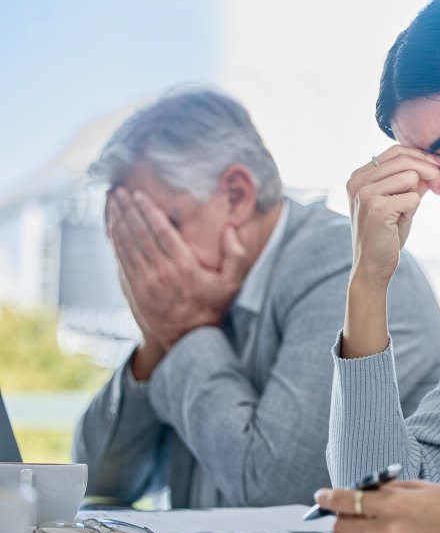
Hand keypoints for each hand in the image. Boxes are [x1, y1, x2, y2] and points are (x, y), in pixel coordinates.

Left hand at [107, 187, 249, 352]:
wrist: (189, 341)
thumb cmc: (212, 309)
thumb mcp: (232, 284)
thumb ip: (235, 255)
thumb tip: (231, 229)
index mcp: (183, 267)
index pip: (161, 232)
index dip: (148, 211)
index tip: (138, 194)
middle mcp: (160, 272)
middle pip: (139, 234)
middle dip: (127, 210)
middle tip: (118, 191)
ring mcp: (144, 282)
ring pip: (126, 245)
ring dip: (117, 221)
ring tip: (111, 203)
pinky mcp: (133, 290)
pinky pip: (121, 260)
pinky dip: (115, 242)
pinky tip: (112, 229)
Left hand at [315, 481, 439, 532]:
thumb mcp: (420, 487)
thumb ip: (387, 489)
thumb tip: (362, 490)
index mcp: (395, 504)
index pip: (346, 502)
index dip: (328, 498)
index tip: (322, 495)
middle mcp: (390, 532)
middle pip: (342, 530)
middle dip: (341, 518)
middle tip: (350, 509)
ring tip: (375, 521)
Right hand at [346, 146, 439, 283]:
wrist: (373, 266)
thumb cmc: (386, 235)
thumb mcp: (399, 202)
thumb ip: (410, 182)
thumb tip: (434, 162)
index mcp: (358, 176)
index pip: (395, 151)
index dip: (422, 155)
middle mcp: (357, 181)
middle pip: (404, 159)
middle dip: (430, 169)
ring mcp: (365, 193)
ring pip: (410, 176)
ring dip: (416, 196)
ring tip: (404, 214)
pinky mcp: (377, 207)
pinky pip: (413, 197)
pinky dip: (412, 210)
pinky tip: (399, 223)